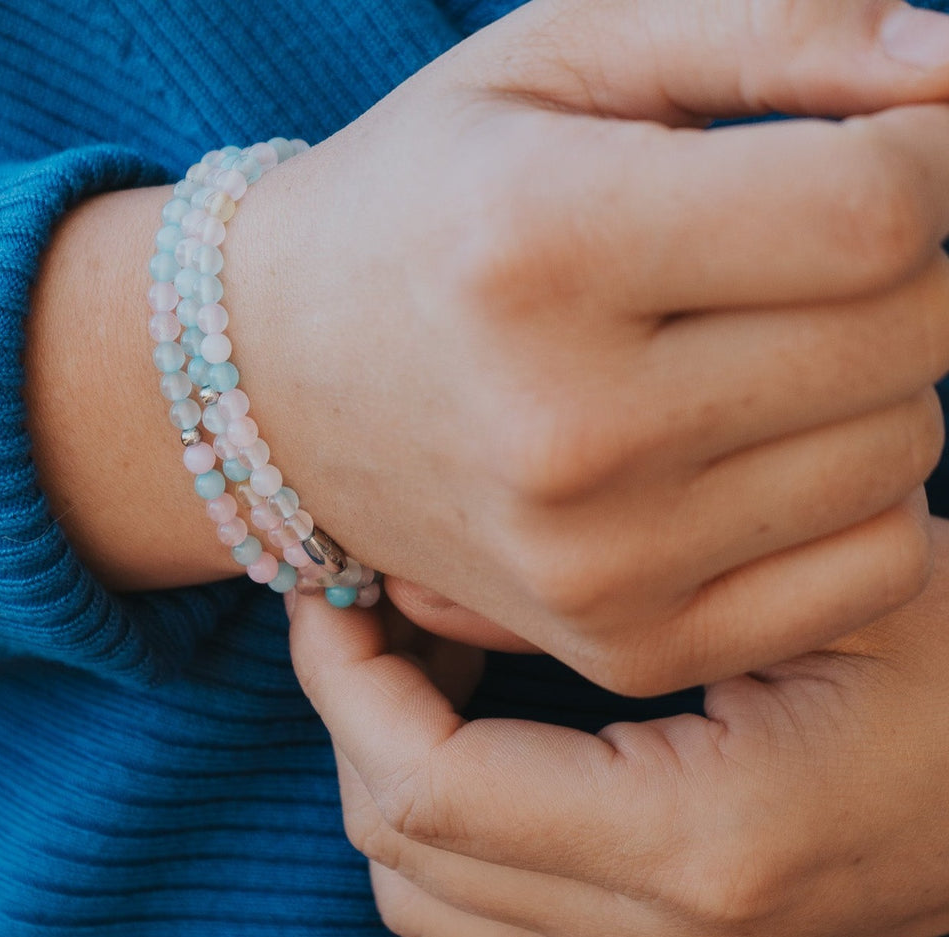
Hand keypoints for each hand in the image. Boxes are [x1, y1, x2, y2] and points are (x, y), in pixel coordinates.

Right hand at [231, 0, 948, 692]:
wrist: (284, 385)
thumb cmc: (424, 206)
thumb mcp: (554, 63)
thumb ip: (766, 24)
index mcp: (544, 250)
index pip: (875, 213)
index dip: (929, 159)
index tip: (886, 151)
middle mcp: (568, 430)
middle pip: (909, 341)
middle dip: (905, 271)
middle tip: (805, 252)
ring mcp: (597, 562)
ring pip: (903, 458)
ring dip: (874, 385)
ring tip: (757, 354)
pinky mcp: (624, 642)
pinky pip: (871, 575)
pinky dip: (860, 502)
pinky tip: (764, 455)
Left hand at [289, 516, 948, 936]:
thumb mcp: (802, 582)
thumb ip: (593, 585)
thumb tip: (412, 587)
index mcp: (702, 844)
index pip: (431, 790)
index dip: (347, 685)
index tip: (331, 598)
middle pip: (410, 856)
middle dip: (354, 720)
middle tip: (376, 614)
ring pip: (428, 923)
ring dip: (392, 792)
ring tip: (425, 681)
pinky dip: (444, 894)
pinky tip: (474, 790)